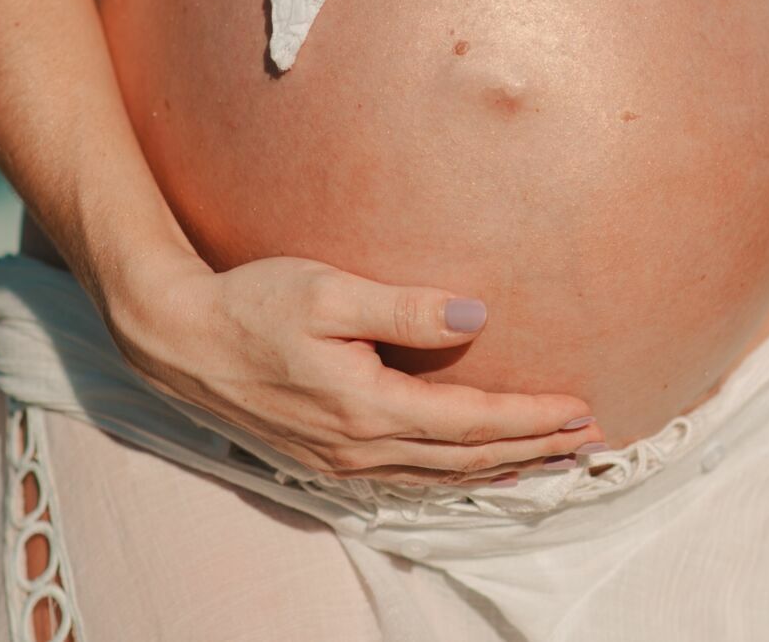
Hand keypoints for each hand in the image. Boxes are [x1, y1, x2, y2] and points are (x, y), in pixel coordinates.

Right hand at [105, 252, 603, 485]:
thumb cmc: (251, 302)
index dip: (531, 418)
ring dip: (502, 469)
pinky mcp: (326, 459)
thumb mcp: (328, 290)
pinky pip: (410, 479)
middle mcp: (360, 448)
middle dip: (534, 450)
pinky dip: (457, 477)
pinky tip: (477, 469)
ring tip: (552, 460)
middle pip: (468, 459)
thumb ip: (405, 307)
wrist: (177, 337)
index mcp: (368, 406)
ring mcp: (341, 461)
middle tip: (591, 441)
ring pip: (441, 477)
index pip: (472, 421)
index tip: (580, 410)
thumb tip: (476, 318)